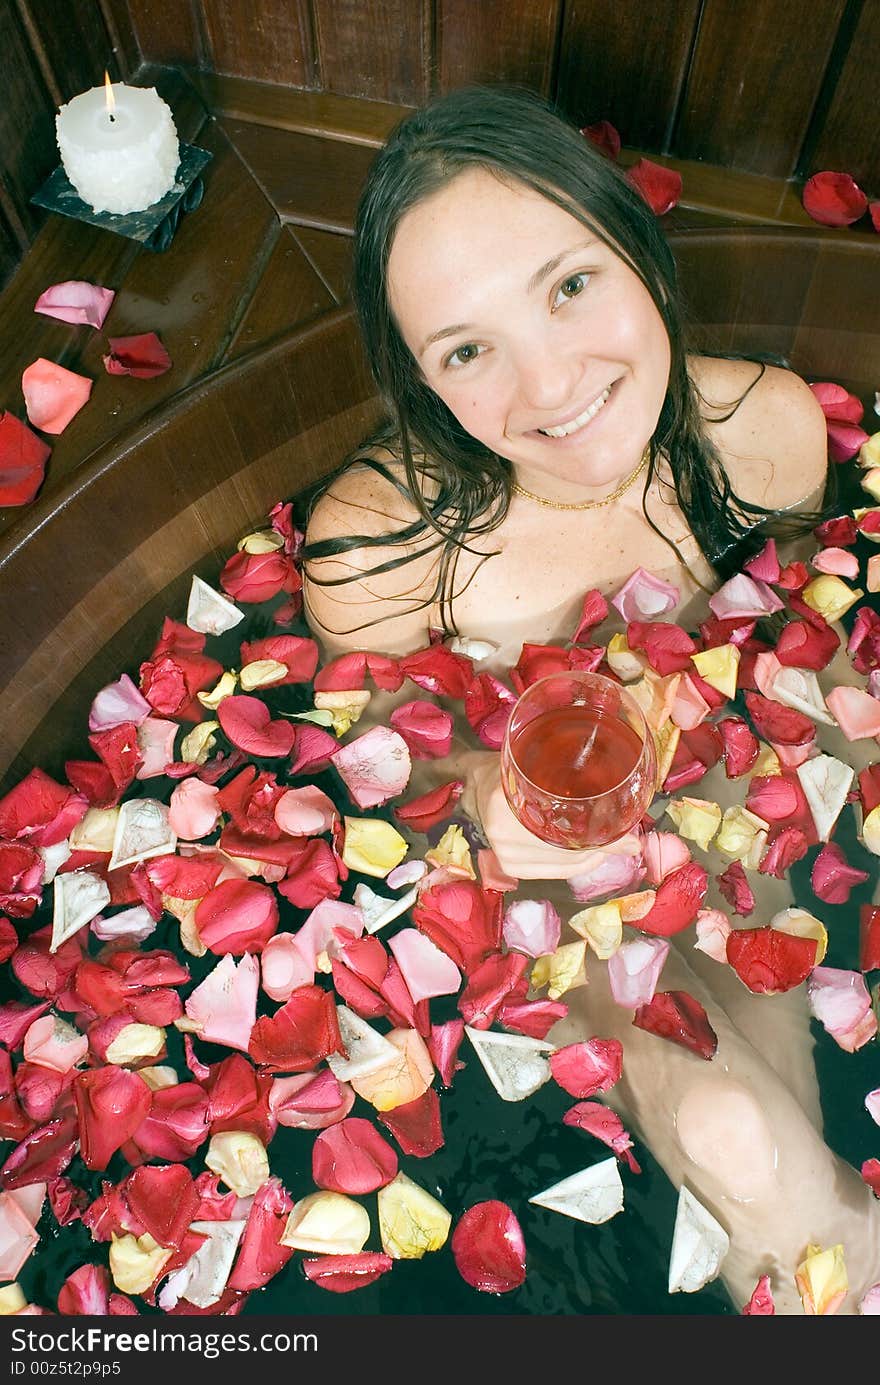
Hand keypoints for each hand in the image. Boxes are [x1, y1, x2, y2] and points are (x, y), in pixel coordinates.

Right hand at [467, 752, 635, 880]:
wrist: (482, 780)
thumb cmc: (516, 769)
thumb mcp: (545, 770)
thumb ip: (580, 789)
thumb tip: (620, 807)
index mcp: (506, 805)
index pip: (563, 832)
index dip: (600, 835)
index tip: (626, 832)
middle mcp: (502, 835)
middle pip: (565, 852)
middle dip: (600, 846)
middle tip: (623, 839)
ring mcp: (503, 853)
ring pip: (562, 865)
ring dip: (590, 857)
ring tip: (607, 845)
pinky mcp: (509, 865)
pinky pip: (552, 872)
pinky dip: (574, 865)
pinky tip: (588, 856)